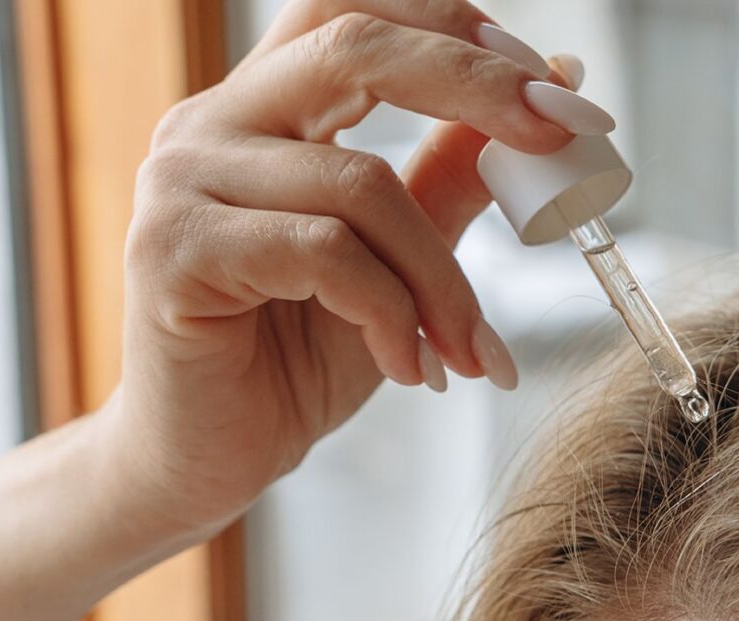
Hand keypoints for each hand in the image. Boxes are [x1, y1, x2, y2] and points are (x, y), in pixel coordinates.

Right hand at [101, 0, 606, 532]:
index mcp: (262, 108)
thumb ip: (451, 174)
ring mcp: (183, 181)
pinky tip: (408, 366)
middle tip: (564, 135)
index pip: (357, 13)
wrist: (206, 458)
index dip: (458, 28)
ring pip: (359, 183)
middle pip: (353, 45)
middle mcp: (211, 123)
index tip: (555, 85)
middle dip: (476, 84)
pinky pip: (323, 253)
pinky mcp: (174, 251)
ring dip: (442, 277)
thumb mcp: (397, 258)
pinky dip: (392, 313)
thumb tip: (552, 79)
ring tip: (470, 349)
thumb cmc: (295, 355)